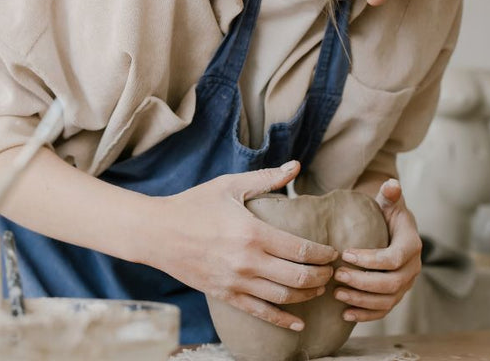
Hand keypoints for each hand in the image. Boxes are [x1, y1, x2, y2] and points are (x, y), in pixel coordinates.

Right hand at [146, 161, 338, 330]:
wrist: (157, 233)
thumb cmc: (193, 205)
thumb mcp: (229, 186)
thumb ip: (266, 178)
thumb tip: (296, 166)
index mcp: (253, 233)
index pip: (302, 250)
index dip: (324, 254)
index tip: (333, 252)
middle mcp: (247, 261)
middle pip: (299, 278)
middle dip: (323, 277)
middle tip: (332, 271)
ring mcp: (236, 282)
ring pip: (284, 297)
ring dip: (308, 295)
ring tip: (319, 288)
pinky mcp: (225, 295)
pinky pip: (260, 312)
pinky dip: (283, 320)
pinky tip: (298, 323)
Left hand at [333, 179, 422, 321]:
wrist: (392, 228)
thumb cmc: (386, 212)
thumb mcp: (388, 201)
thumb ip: (390, 194)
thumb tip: (391, 184)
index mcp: (412, 244)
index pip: (394, 258)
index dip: (371, 259)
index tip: (345, 254)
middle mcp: (413, 267)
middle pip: (391, 283)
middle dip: (362, 282)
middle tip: (336, 275)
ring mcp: (405, 284)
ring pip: (387, 300)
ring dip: (361, 300)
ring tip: (337, 294)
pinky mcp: (395, 295)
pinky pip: (384, 310)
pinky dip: (366, 315)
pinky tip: (345, 314)